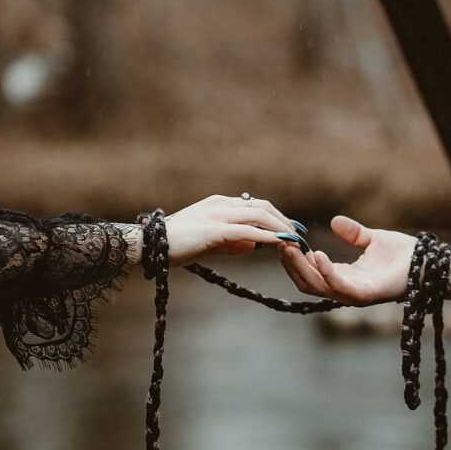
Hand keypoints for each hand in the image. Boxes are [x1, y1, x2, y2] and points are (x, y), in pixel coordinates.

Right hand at [162, 194, 301, 267]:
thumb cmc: (176, 245)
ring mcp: (218, 215)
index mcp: (219, 203)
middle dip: (284, 220)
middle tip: (299, 236)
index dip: (276, 216)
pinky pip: (248, 231)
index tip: (292, 229)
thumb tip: (253, 246)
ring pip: (259, 216)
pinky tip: (280, 244)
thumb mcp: (209, 242)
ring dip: (281, 228)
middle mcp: (221, 204)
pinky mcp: (215, 230)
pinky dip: (267, 236)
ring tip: (295, 241)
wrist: (151, 245)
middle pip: (262, 207)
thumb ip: (231, 242)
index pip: (255, 206)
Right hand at [279, 215, 415, 305]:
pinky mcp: (366, 294)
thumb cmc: (405, 255)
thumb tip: (334, 221)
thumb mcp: (373, 239)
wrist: (428, 262)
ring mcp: (355, 294)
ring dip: (301, 268)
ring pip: (318, 286)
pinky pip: (339, 285)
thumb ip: (353, 233)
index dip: (296, 260)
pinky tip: (316, 255)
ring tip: (291, 248)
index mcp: (346, 278)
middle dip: (291, 265)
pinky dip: (325, 271)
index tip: (285, 242)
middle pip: (308, 283)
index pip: (312, 274)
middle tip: (280, 244)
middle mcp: (347, 289)